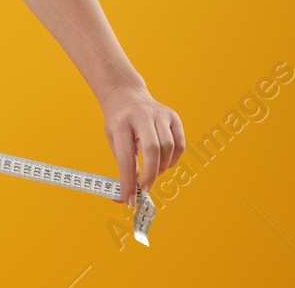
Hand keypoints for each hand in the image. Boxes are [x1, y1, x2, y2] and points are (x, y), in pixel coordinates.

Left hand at [100, 84, 184, 205]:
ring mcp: (160, 113)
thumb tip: (124, 198)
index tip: (129, 200)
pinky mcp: (173, 116)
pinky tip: (163, 162)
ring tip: (152, 173)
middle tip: (144, 188)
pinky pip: (179, 144)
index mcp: (121, 123)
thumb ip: (123, 167)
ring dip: (162, 168)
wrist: (126, 95)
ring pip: (169, 148)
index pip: (126, 157)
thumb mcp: (114, 141)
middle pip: (153, 150)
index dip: (128, 182)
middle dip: (150, 175)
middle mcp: (142, 115)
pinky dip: (173, 159)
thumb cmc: (119, 124)